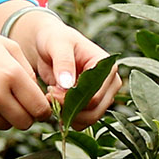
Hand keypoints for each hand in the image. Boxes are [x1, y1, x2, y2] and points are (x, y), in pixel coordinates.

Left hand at [0, 3, 120, 124]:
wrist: (48, 44)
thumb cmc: (55, 39)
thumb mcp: (58, 44)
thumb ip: (64, 62)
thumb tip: (68, 84)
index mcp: (107, 66)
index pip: (95, 95)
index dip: (72, 100)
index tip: (51, 91)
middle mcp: (110, 82)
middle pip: (94, 110)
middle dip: (69, 109)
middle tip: (49, 96)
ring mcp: (103, 94)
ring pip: (90, 118)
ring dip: (68, 114)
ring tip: (51, 97)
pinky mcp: (93, 102)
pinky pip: (84, 119)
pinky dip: (68, 117)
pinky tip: (55, 105)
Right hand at [0, 20, 54, 129]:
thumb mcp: (8, 48)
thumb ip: (29, 73)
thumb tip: (40, 99)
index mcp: (11, 75)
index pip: (40, 108)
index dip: (44, 110)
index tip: (41, 105)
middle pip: (25, 123)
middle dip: (27, 115)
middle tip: (21, 103)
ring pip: (6, 125)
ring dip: (6, 115)